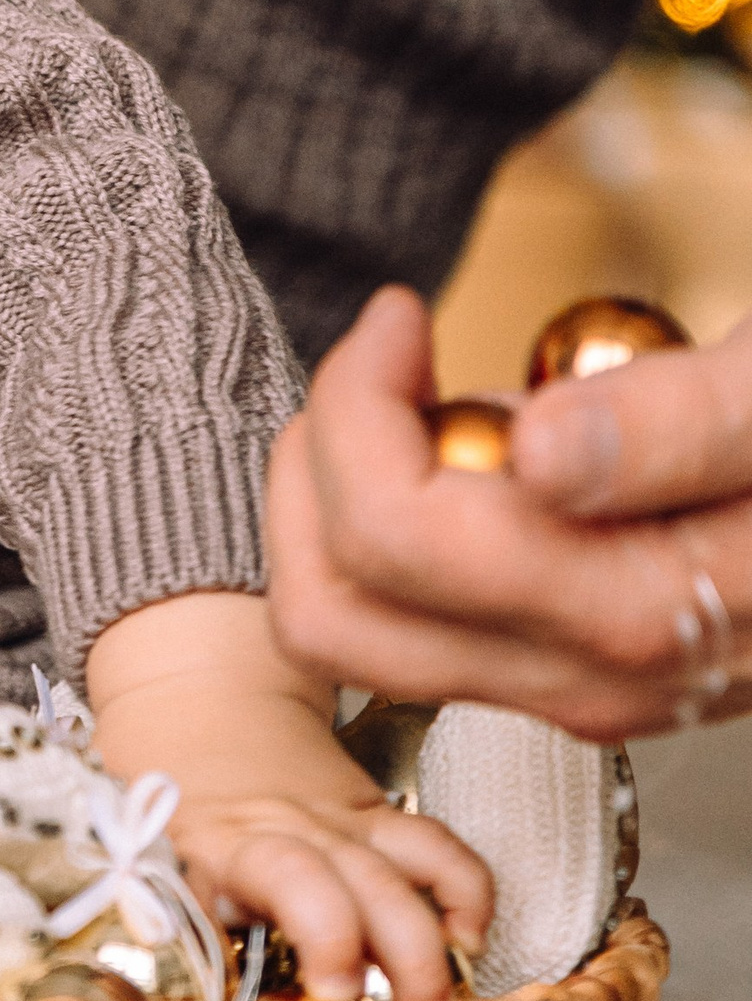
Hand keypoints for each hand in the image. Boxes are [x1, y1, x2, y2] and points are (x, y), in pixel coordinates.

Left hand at [89, 590, 490, 1000]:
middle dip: (368, 957)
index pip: (267, 880)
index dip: (309, 933)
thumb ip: (144, 917)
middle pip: (332, 884)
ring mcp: (334, 821)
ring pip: (397, 872)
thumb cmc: (158, 788)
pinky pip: (435, 849)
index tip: (325, 994)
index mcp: (212, 842)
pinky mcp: (373, 818)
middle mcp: (279, 829)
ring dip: (425, 946)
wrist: (195, 697)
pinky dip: (465, 892)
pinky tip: (468, 940)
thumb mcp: (129, 847)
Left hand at [269, 290, 751, 743]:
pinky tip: (472, 450)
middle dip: (319, 469)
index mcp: (642, 611)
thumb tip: (542, 457)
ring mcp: (578, 689)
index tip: (402, 311)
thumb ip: (682, 425)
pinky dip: (394, 536)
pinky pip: (421, 630)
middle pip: (338, 613)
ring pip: (359, 635)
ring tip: (416, 396)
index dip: (358, 407)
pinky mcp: (575, 672)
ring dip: (347, 504)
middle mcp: (594, 679)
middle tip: (378, 357)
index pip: (397, 540)